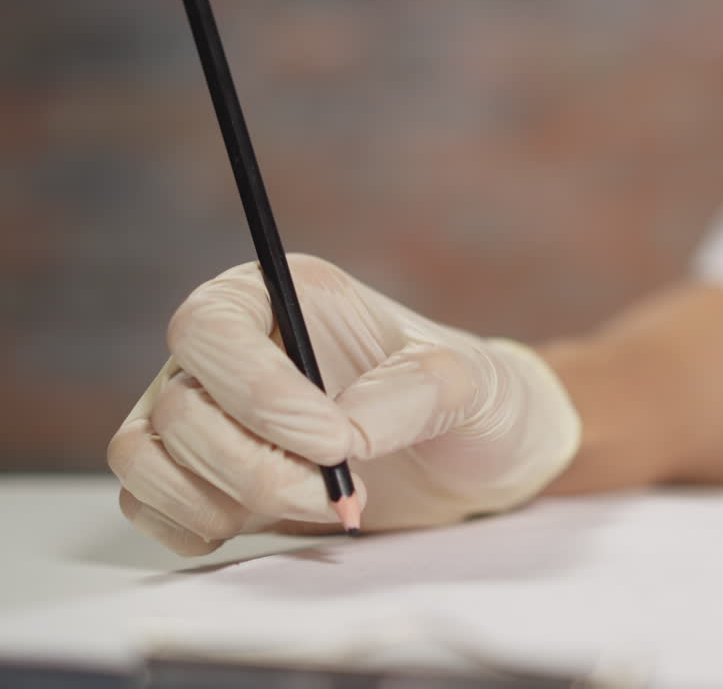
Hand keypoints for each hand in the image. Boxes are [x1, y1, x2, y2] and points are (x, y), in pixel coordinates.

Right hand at [107, 255, 580, 554]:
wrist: (474, 462)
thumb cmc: (471, 401)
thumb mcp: (468, 383)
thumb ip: (411, 395)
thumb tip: (341, 436)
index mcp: (281, 297)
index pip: (210, 328)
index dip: (257, 392)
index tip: (335, 443)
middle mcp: (229, 352)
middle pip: (178, 408)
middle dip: (258, 468)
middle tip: (342, 493)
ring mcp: (207, 416)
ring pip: (146, 458)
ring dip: (225, 500)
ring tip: (323, 507)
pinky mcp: (204, 478)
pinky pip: (147, 505)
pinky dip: (194, 527)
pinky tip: (273, 523)